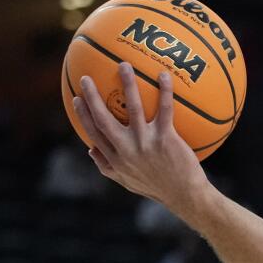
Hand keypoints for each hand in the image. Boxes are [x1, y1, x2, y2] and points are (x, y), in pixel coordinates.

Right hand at [72, 63, 210, 212]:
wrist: (185, 197)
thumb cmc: (157, 188)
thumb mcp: (127, 181)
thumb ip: (107, 166)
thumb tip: (90, 149)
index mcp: (116, 159)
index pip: (93, 133)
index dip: (83, 115)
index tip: (77, 98)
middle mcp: (127, 150)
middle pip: (104, 119)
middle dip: (93, 97)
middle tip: (87, 77)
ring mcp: (146, 143)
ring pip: (133, 109)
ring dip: (128, 85)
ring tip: (124, 65)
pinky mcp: (166, 139)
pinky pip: (165, 110)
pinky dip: (165, 91)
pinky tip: (164, 75)